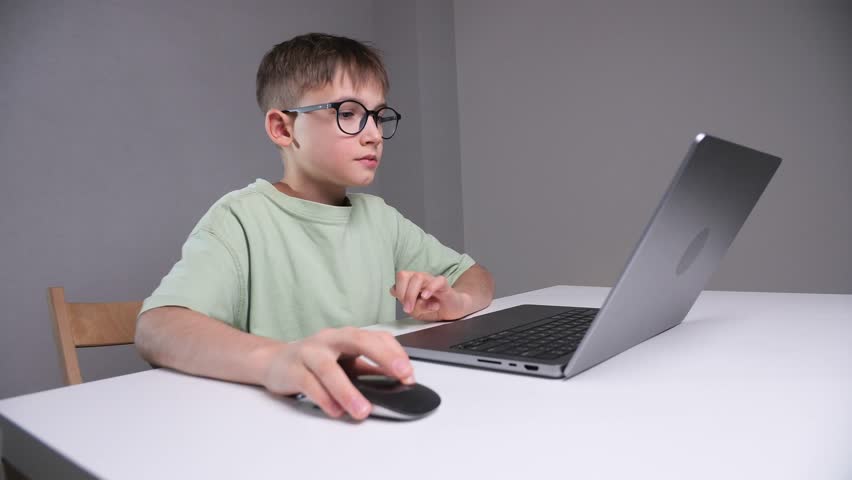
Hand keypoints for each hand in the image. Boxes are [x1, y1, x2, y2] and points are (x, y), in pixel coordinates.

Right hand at [261, 327, 414, 419]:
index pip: (376, 337)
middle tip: (403, 376)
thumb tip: (398, 381)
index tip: (409, 374)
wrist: (274, 361)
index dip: (396, 353)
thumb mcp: (344, 361)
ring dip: (348, 391)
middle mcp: (329, 339)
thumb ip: (367, 368)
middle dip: (383, 356)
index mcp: (346, 336)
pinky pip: (309, 384)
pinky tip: (336, 410)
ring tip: (363, 410)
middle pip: (358, 340)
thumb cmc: (315, 361)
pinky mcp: (292, 370)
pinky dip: (324, 398)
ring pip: (329, 369)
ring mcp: (308, 352)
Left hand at [389, 271, 470, 320]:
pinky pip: (437, 281)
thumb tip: (403, 299)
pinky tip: (426, 297)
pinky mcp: (444, 285)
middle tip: (407, 308)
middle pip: (403, 275)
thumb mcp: (417, 312)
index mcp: (411, 283)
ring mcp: (431, 280)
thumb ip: (410, 306)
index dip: (398, 291)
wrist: (451, 310)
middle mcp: (419, 279)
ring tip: (416, 306)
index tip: (403, 304)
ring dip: (413, 294)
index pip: (399, 280)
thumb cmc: (433, 308)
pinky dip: (430, 289)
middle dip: (402, 292)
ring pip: (418, 277)